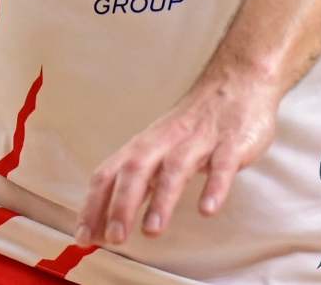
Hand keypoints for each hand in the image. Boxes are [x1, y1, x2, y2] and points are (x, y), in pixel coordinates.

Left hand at [77, 74, 279, 246]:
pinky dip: (214, 187)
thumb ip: (140, 182)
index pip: (109, 174)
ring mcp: (198, 141)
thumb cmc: (194, 123)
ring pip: (174, 169)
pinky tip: (207, 209)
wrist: (236, 83)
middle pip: (135, 170)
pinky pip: (222, 165)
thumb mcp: (160, 149)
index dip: (94, 204)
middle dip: (121, 204)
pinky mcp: (231, 143)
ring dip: (161, 200)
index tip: (84, 236)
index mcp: (144, 146)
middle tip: (114, 237)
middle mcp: (165, 142)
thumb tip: (111, 218)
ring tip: (152, 229)